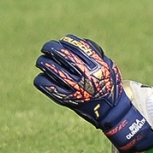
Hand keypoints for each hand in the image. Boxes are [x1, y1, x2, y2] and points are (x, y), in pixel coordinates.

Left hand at [33, 35, 152, 152]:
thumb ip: (94, 52)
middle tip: (46, 48)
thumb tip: (73, 42)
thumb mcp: (108, 65)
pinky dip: (41, 80)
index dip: (66, 40)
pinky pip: (47, 86)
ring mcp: (75, 89)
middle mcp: (86, 76)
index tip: (62, 41)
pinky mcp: (67, 100)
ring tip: (42, 61)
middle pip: (61, 55)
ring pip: (51, 69)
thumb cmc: (109, 84)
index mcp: (97, 66)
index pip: (76, 46)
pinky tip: (42, 77)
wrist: (111, 111)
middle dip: (50, 48)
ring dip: (43, 62)